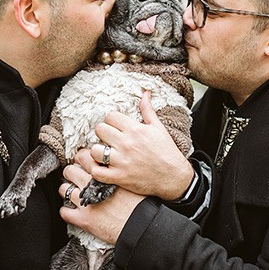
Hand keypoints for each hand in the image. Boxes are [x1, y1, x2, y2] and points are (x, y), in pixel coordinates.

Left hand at [59, 165, 145, 244]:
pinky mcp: (83, 219)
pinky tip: (72, 211)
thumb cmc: (141, 204)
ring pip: (64, 189)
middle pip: (70, 170)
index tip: (83, 161)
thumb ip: (117, 173)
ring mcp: (85, 202)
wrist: (140, 226)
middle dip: (71, 172)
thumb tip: (113, 168)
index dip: (82, 158)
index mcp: (104, 173)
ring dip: (67, 190)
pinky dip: (66, 211)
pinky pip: (64, 212)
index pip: (84, 156)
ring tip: (72, 192)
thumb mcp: (130, 181)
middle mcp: (92, 185)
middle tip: (74, 175)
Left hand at [73, 90, 193, 199]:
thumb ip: (148, 110)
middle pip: (100, 130)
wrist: (174, 177)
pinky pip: (96, 172)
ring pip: (94, 150)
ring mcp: (121, 161)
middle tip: (109, 139)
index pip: (110, 116)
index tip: (115, 127)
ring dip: (97, 152)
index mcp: (135, 130)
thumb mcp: (158, 127)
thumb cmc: (167, 152)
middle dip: (103, 133)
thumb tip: (145, 93)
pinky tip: (102, 168)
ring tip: (104, 154)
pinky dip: (96, 170)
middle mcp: (126, 144)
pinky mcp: (119, 177)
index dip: (111, 121)